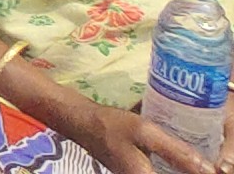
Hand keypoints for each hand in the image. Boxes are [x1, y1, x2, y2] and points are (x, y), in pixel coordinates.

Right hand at [60, 96, 216, 173]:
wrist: (81, 121)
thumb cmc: (111, 125)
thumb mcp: (146, 132)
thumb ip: (177, 153)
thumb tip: (209, 169)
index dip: (189, 172)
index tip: (199, 164)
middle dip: (184, 169)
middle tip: (195, 159)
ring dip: (177, 168)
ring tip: (188, 158)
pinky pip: (158, 172)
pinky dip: (168, 167)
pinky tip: (174, 157)